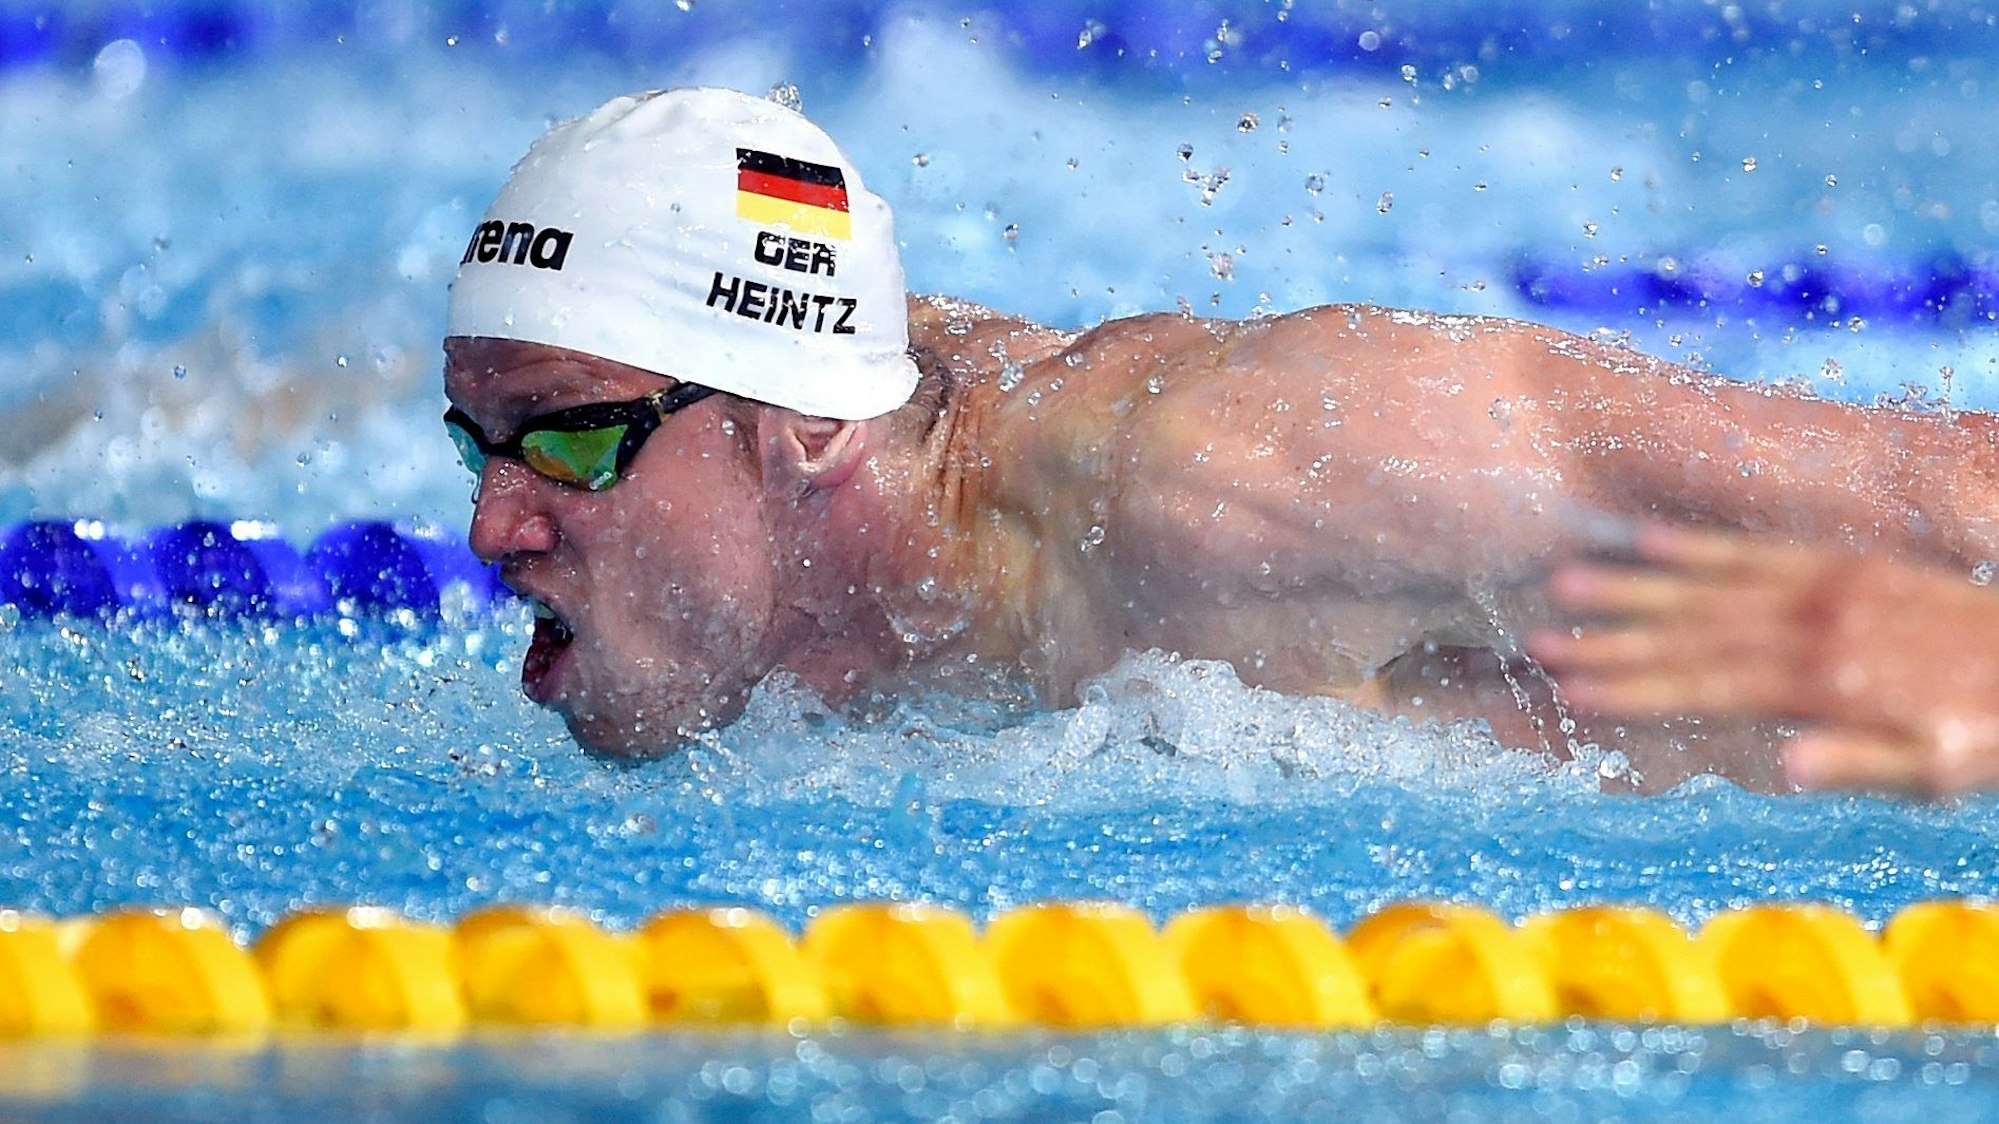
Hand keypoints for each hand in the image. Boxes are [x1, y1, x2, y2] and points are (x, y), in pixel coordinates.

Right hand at [1526, 524, 1998, 795]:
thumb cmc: (1989, 730)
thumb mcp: (1937, 770)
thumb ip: (1860, 761)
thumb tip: (1784, 768)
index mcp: (1826, 683)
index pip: (1707, 685)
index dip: (1634, 689)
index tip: (1571, 694)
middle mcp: (1814, 625)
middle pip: (1689, 633)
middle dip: (1609, 639)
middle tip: (1539, 641)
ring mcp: (1826, 586)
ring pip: (1710, 585)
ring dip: (1634, 586)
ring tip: (1566, 581)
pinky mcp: (1844, 562)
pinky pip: (1758, 548)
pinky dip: (1700, 545)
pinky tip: (1647, 538)